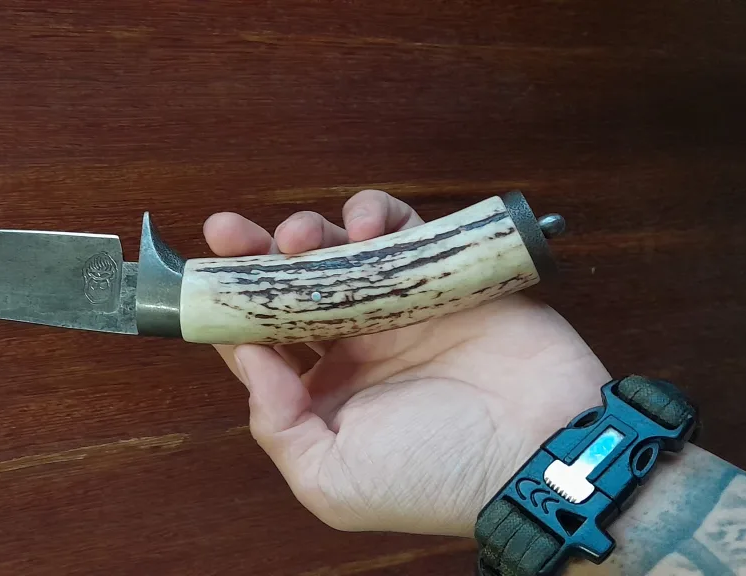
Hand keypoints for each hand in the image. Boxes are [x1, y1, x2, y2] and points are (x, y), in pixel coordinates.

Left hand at [204, 190, 611, 536]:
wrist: (542, 454)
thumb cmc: (436, 479)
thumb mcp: (331, 481)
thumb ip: (275, 422)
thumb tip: (247, 354)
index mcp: (324, 393)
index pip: (260, 338)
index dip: (227, 306)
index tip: (203, 277)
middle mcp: (357, 347)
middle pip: (290, 285)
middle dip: (253, 254)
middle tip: (228, 231)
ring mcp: (400, 308)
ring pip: (339, 251)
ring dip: (310, 233)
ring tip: (303, 237)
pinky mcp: (445, 275)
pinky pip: (403, 230)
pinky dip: (378, 215)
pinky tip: (365, 223)